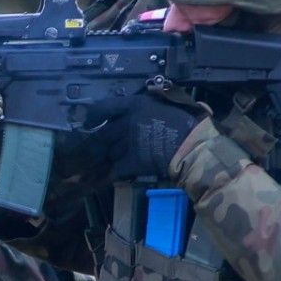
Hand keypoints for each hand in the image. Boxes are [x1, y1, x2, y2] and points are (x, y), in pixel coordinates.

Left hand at [81, 88, 206, 179]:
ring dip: (107, 158)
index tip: (88, 122)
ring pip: (108, 153)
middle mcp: (126, 122)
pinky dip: (109, 174)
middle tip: (93, 149)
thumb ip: (148, 104)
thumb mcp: (165, 102)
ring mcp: (127, 143)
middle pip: (102, 134)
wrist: (192, 144)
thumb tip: (137, 105)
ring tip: (103, 163)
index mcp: (134, 105)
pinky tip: (104, 177)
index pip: (103, 107)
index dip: (93, 116)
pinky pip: (114, 169)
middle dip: (97, 143)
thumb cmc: (185, 121)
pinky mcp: (131, 162)